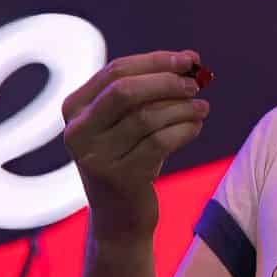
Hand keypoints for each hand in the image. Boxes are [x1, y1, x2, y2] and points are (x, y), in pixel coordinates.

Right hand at [61, 50, 210, 240]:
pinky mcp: (120, 179)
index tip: (190, 59)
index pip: (116, 71)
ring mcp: (96, 157)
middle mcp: (77, 132)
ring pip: (147, 117)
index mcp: (74, 108)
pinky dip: (184, 130)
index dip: (156, 61)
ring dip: (182, 108)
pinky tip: (196, 127)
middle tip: (196, 83)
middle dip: (167, 82)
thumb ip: (150, 90)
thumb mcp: (128, 122)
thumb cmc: (130, 158)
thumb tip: (190, 60)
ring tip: (202, 107)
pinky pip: (160, 142)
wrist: (119, 218)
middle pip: (126, 91)